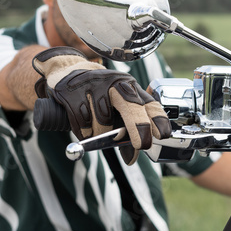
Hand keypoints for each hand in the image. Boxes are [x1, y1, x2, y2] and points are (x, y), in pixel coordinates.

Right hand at [32, 47, 170, 164]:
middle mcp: (114, 82)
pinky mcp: (73, 90)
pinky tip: (84, 131)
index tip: (163, 134)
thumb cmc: (98, 95)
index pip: (148, 103)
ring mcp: (93, 85)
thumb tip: (131, 157)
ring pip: (103, 118)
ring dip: (100, 133)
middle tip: (142, 144)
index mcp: (130, 86)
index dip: (157, 118)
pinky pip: (82, 119)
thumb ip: (126, 130)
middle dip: (139, 126)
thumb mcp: (116, 107)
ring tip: (96, 133)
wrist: (68, 72)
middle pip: (131, 105)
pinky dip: (84, 131)